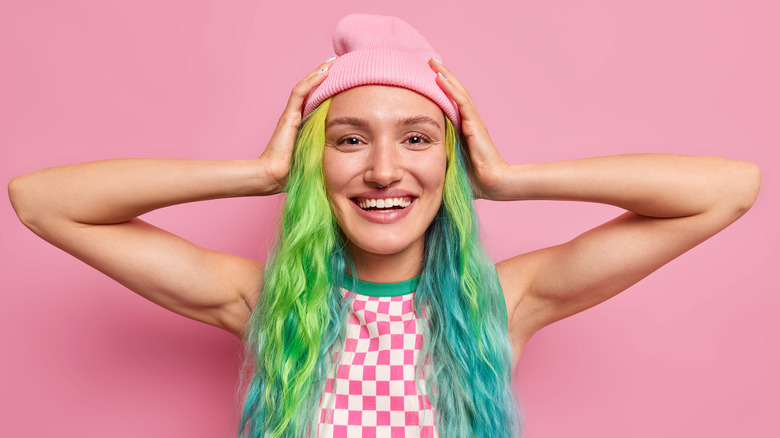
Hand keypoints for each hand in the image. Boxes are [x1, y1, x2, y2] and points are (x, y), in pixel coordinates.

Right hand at [258, 57, 335, 193]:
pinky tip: (324, 72)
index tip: (342, 79)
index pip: (314, 98)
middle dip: (323, 74)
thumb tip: (347, 153)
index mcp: (301, 123)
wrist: (273, 175)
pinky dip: (312, 81)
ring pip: (305, 86)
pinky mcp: (288, 116)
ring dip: (319, 72)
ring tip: (333, 62)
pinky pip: (300, 93)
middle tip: (338, 63)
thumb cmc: (293, 171)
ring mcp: (290, 114)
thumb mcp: (315, 155)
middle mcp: (295, 115)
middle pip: (310, 88)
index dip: (326, 87)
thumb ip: (326, 150)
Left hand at [428, 58, 509, 199]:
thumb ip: (441, 154)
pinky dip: (450, 90)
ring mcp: (473, 122)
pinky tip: (439, 78)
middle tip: (429, 60)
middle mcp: (470, 121)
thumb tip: (420, 158)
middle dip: (443, 75)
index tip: (428, 76)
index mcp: (464, 128)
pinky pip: (461, 103)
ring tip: (433, 62)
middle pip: (455, 92)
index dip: (442, 88)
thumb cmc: (474, 178)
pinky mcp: (475, 126)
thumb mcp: (451, 161)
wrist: (493, 183)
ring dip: (445, 76)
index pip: (452, 102)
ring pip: (458, 92)